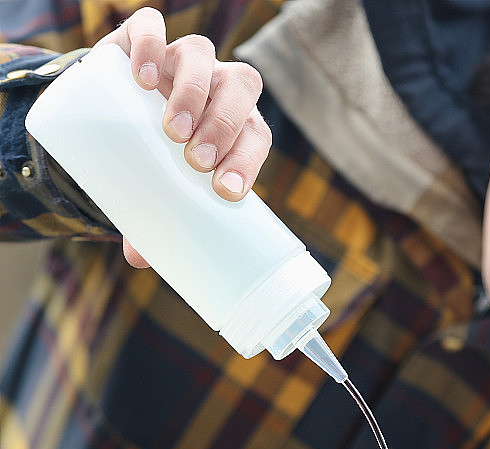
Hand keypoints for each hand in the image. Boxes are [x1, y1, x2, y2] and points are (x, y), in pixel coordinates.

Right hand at [94, 7, 271, 266]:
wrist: (113, 108)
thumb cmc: (153, 157)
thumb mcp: (159, 187)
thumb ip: (155, 220)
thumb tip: (140, 261)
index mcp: (237, 125)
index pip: (257, 136)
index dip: (248, 160)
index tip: (227, 190)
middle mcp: (217, 87)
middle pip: (240, 90)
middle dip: (223, 125)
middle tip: (196, 161)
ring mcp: (183, 59)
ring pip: (203, 57)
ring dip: (193, 93)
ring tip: (171, 130)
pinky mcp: (143, 38)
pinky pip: (152, 25)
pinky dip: (150, 45)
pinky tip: (142, 75)